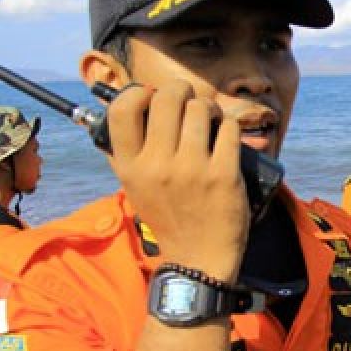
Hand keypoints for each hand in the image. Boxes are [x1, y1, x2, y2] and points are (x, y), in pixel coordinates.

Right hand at [106, 81, 249, 283]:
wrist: (199, 258)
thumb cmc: (169, 217)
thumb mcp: (135, 187)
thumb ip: (129, 151)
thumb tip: (130, 105)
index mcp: (130, 167)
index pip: (121, 110)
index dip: (138, 92)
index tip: (152, 97)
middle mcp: (157, 166)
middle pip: (166, 98)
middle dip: (181, 91)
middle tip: (188, 102)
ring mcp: (191, 169)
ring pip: (200, 108)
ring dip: (208, 108)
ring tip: (209, 121)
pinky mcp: (223, 174)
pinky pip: (228, 127)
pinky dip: (228, 126)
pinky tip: (225, 136)